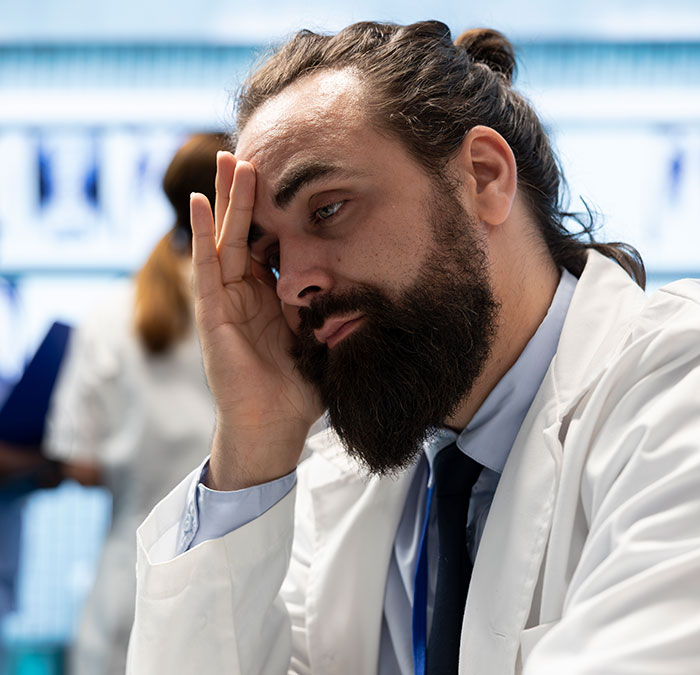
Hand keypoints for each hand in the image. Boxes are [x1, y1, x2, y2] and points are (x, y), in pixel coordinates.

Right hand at [190, 152, 320, 489]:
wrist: (275, 427)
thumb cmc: (300, 390)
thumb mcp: (326, 341)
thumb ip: (340, 314)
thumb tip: (379, 288)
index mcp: (274, 298)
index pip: (272, 244)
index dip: (277, 211)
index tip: (288, 175)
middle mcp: (248, 294)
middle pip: (246, 232)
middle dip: (249, 193)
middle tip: (252, 151)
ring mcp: (227, 302)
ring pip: (226, 240)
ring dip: (227, 200)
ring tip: (229, 160)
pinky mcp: (214, 315)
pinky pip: (206, 268)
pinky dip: (202, 235)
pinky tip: (200, 202)